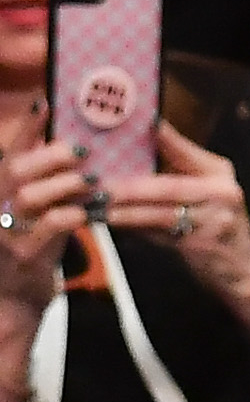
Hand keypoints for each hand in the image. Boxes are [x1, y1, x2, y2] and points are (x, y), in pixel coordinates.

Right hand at [0, 113, 89, 314]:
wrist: (13, 299)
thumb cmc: (29, 248)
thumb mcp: (32, 212)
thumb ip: (43, 182)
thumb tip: (64, 146)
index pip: (10, 152)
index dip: (26, 126)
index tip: (45, 102)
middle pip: (17, 170)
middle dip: (49, 156)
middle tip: (81, 149)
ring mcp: (6, 231)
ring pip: (29, 197)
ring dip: (62, 185)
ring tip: (90, 181)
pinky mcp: (24, 255)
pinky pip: (47, 230)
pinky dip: (68, 217)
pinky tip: (86, 213)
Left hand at [98, 124, 249, 329]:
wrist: (241, 275)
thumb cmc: (218, 227)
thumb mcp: (208, 191)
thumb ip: (180, 168)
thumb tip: (141, 141)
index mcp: (220, 174)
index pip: (182, 150)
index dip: (156, 139)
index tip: (125, 127)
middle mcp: (222, 194)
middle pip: (166, 186)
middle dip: (128, 186)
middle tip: (97, 184)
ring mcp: (214, 221)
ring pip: (159, 213)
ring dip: (125, 211)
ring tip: (98, 207)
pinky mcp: (202, 244)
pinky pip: (160, 234)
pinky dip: (135, 229)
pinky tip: (115, 224)